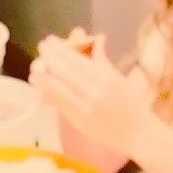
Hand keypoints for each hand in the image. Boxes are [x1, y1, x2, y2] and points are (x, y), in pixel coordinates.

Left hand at [30, 35, 152, 152]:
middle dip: (48, 58)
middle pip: (63, 71)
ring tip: (35, 68)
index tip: (50, 40)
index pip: (76, 60)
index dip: (60, 49)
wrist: (136, 134)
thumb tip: (97, 39)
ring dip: (42, 75)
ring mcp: (83, 107)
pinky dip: (45, 92)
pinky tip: (38, 85)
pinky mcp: (76, 119)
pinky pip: (57, 102)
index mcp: (105, 79)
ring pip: (56, 87)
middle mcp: (92, 91)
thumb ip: (103, 60)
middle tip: (41, 48)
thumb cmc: (133, 105)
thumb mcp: (120, 79)